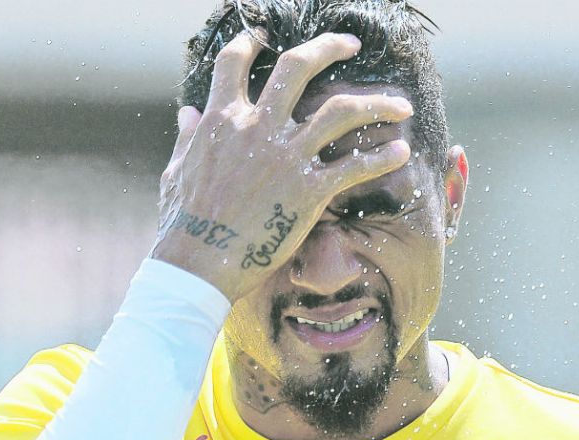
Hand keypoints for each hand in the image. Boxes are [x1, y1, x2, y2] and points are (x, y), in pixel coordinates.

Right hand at [151, 30, 413, 301]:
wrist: (198, 263)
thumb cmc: (182, 222)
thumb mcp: (176, 171)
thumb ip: (188, 137)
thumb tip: (187, 112)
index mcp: (221, 120)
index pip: (232, 63)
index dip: (249, 42)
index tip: (263, 37)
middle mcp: (257, 127)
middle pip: (297, 67)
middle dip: (328, 47)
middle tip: (351, 44)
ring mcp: (286, 157)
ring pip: (341, 111)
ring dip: (376, 102)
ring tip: (400, 103)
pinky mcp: (309, 191)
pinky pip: (354, 166)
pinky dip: (382, 158)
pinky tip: (401, 152)